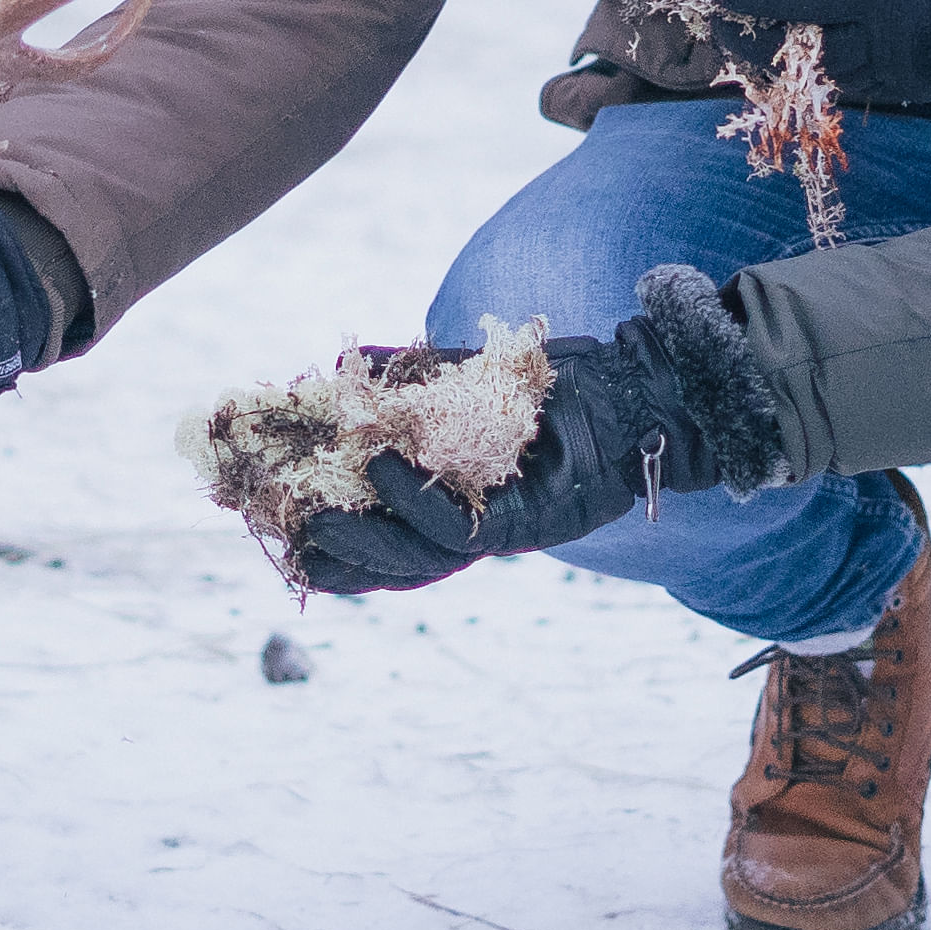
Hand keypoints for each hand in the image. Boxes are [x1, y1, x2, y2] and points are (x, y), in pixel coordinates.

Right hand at [283, 267, 799, 593]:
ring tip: (317, 519)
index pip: (398, 545)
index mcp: (470, 505)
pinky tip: (381, 472)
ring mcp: (510, 529)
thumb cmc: (566, 384)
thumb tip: (346, 364)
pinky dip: (417, 505)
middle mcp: (487, 528)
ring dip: (367, 540)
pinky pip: (465, 525)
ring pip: (425, 557)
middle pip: (403, 565)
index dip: (345, 553)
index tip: (290, 542)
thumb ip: (416, 378)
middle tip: (289, 546)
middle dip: (344, 560)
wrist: (642, 387)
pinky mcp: (536, 521)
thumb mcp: (476, 377)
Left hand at [711, 0, 930, 107]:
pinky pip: (861, 85)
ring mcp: (902, 67)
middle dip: (746, 34)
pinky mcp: (923, 83)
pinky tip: (821, 45)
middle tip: (727, 15)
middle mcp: (879, 34)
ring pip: (820, 76)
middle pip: (784, 50)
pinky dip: (834, 67)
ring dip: (788, 55)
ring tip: (767, 33)